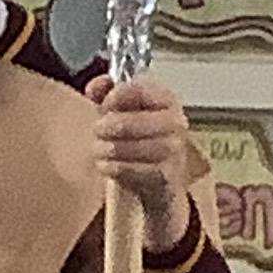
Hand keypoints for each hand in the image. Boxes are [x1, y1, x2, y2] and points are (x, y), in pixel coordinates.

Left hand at [84, 75, 197, 251]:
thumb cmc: (140, 142)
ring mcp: (173, 150)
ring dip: (104, 149)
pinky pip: (127, 169)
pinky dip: (111, 167)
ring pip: (125, 146)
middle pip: (128, 121)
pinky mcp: (164, 176)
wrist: (162, 186)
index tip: (102, 106)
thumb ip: (106, 94)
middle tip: (96, 131)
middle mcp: (176, 122)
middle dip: (104, 127)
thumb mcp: (122, 113)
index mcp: (167, 100)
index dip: (112, 97)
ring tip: (99, 150)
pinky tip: (106, 166)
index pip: (136, 89)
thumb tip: (96, 86)